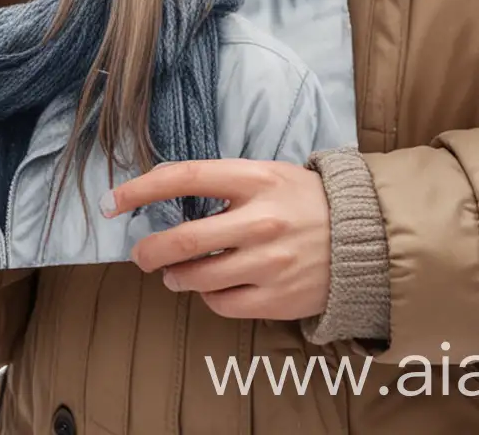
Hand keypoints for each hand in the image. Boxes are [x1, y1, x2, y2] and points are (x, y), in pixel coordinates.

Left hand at [109, 159, 330, 320]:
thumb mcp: (268, 175)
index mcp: (256, 178)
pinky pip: (221, 303)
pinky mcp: (275, 297)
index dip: (143, 188)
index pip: (187, 177)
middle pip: (183, 239)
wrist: (363, 238)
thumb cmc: (304, 201)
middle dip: (150, 251)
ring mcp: (268, 261)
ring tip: (175, 273)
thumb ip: (223, 183)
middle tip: (140, 254)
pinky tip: (212, 286)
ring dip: (176, 277)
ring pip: (198, 277)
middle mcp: (260, 219)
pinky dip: (207, 296)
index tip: (115, 199)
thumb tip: (164, 189)